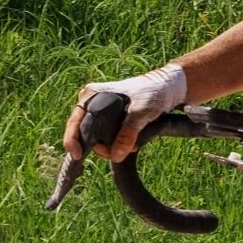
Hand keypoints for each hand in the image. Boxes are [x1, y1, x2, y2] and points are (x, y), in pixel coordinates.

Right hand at [68, 63, 184, 161]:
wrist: (171, 87)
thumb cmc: (154, 92)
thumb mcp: (141, 112)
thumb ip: (127, 133)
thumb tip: (115, 155)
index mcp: (92, 95)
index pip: (75, 121)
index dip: (72, 140)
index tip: (78, 155)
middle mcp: (92, 102)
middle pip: (85, 132)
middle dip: (99, 147)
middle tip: (115, 154)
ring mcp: (101, 111)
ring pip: (97, 137)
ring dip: (110, 147)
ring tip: (129, 147)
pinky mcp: (112, 119)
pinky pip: (108, 136)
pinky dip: (117, 144)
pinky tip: (130, 146)